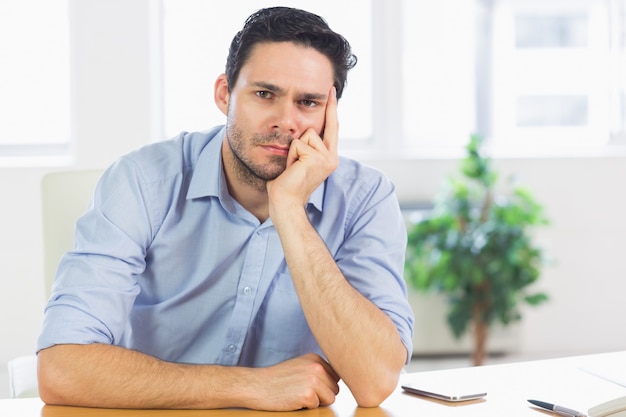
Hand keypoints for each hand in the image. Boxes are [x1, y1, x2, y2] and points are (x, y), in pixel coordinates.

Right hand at [250, 353, 339, 410]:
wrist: (257, 386)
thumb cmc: (278, 379)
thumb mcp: (300, 366)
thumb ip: (318, 370)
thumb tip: (338, 382)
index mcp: (316, 359)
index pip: (335, 377)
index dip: (324, 386)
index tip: (308, 385)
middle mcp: (317, 367)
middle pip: (335, 389)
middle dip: (322, 394)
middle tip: (301, 391)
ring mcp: (313, 380)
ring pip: (330, 399)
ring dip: (316, 401)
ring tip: (298, 395)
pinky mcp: (308, 394)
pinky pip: (318, 406)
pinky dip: (306, 407)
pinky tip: (293, 399)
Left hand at [267, 86, 338, 215]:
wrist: (284, 202)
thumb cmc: (285, 185)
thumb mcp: (298, 161)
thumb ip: (305, 146)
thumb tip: (301, 129)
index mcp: (329, 157)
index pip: (331, 127)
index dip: (331, 108)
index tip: (331, 88)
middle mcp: (331, 157)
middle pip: (314, 128)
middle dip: (298, 143)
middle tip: (294, 166)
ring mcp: (326, 158)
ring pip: (305, 134)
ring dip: (293, 150)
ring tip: (292, 167)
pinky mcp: (316, 158)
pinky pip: (297, 143)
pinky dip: (290, 155)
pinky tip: (292, 169)